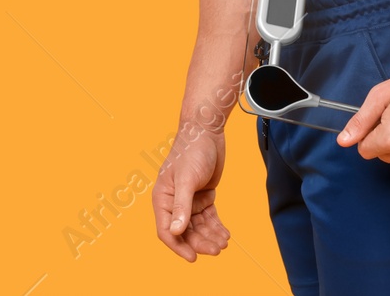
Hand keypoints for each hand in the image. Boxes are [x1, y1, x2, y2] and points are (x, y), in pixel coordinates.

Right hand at [152, 127, 230, 261]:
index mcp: (162, 198)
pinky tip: (226, 234)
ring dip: (210, 236)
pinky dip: (216, 227)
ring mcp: (189, 200)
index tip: (193, 258)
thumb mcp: (186, 179)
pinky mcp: (203, 196)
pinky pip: (209, 218)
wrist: (207, 131)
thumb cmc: (192, 151)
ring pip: (198, 227)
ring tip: (224, 243)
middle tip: (218, 250)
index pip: (166, 230)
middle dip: (200, 242)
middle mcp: (174, 202)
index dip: (178, 246)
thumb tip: (175, 232)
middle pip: (185, 232)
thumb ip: (181, 207)